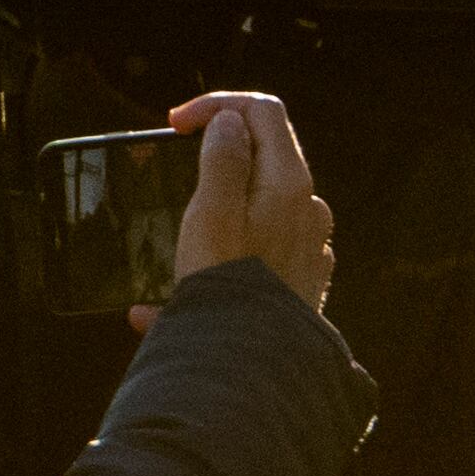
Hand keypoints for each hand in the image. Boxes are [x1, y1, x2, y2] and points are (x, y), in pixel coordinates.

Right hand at [151, 89, 331, 325]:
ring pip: (256, 208)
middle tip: (171, 177)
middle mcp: (309, 211)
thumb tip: (233, 122)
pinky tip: (165, 304)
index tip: (175, 126)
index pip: (263, 112)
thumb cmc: (227, 287)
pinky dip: (217, 264)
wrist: (254, 370)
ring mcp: (309, 247)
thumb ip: (224, 160)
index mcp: (290, 184)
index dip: (218, 105)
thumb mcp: (212, 213)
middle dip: (213, 158)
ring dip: (210, 218)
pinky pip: (254, 256)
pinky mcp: (299, 281)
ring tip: (168, 253)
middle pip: (264, 157)